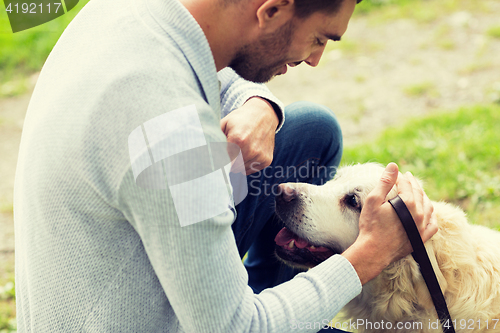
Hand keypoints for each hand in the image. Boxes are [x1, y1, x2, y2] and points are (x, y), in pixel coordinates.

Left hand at [220, 97, 278, 174]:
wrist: (264, 114)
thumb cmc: (241, 119)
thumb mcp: (224, 123)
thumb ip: (214, 139)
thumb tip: (204, 154)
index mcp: (238, 139)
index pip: (223, 161)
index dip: (218, 162)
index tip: (215, 159)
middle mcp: (251, 150)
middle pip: (231, 167)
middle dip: (226, 163)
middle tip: (225, 154)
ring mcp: (260, 156)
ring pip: (241, 170)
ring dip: (236, 164)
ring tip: (237, 151)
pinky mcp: (266, 160)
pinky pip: (250, 169)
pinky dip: (246, 164)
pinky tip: (246, 153)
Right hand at [341, 163, 437, 284]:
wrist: (373, 251)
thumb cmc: (371, 225)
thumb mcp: (374, 200)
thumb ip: (385, 182)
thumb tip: (394, 165)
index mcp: (408, 203)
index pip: (407, 185)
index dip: (401, 177)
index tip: (397, 173)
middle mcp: (419, 214)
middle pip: (419, 193)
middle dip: (413, 183)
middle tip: (408, 177)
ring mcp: (422, 227)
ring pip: (428, 207)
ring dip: (423, 196)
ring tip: (417, 191)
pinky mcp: (421, 238)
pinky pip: (433, 224)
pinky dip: (432, 215)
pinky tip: (428, 212)